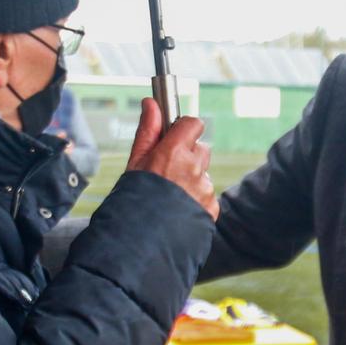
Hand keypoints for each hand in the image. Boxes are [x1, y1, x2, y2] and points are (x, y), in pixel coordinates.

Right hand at [125, 98, 215, 218]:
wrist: (141, 241)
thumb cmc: (133, 199)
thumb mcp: (135, 162)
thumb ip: (148, 131)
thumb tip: (151, 103)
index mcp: (174, 153)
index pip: (193, 124)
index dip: (184, 129)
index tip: (175, 136)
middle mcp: (193, 168)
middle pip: (200, 149)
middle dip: (188, 156)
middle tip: (168, 172)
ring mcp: (205, 189)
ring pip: (203, 174)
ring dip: (192, 179)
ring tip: (171, 195)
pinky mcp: (212, 207)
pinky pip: (208, 195)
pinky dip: (197, 199)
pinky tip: (179, 207)